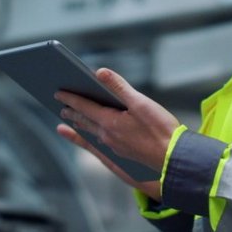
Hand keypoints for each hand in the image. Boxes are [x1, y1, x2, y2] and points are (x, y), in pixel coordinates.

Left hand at [55, 67, 179, 198]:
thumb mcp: (141, 103)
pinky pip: (99, 144)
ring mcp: (114, 147)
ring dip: (79, 125)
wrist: (174, 159)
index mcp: (109, 122)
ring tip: (70, 121)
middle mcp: (107, 136)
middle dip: (71, 112)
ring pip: (91, 133)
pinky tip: (91, 137)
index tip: (57, 93)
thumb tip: (100, 72)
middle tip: (60, 107)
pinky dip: (89, 138)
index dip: (70, 98)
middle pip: (84, 121)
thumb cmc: (161, 129)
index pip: (83, 107)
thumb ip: (119, 87)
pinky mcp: (122, 155)